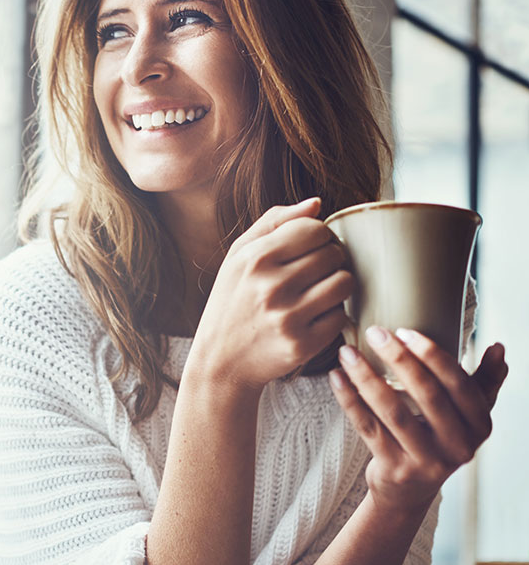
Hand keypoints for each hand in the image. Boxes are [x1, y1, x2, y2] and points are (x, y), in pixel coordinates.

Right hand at [192, 197, 352, 390]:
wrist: (221, 361)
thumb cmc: (232, 301)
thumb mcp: (238, 256)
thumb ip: (274, 222)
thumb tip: (316, 204)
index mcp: (255, 258)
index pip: (314, 229)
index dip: (320, 236)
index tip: (311, 248)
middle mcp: (271, 287)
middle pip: (333, 254)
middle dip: (331, 259)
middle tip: (316, 272)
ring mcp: (288, 318)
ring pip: (344, 283)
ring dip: (338, 285)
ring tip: (319, 291)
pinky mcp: (302, 345)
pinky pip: (340, 316)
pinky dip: (332, 314)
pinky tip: (314, 316)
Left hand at [329, 327, 507, 513]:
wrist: (410, 491)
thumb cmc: (439, 439)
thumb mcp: (468, 415)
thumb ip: (484, 382)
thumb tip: (499, 348)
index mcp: (479, 425)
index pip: (459, 385)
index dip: (433, 356)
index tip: (406, 331)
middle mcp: (458, 446)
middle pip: (427, 395)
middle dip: (399, 359)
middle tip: (376, 332)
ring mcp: (426, 461)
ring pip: (393, 412)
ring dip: (367, 377)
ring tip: (347, 352)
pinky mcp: (395, 469)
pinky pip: (368, 428)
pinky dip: (349, 400)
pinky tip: (337, 377)